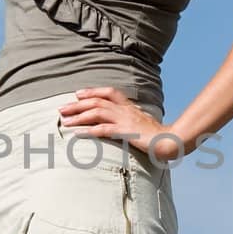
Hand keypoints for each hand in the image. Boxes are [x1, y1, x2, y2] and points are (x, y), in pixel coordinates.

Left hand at [58, 86, 182, 163]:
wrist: (170, 141)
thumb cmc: (157, 136)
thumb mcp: (142, 123)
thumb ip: (131, 120)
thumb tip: (120, 124)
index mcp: (130, 106)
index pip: (109, 92)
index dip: (92, 91)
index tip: (78, 94)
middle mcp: (126, 110)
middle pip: (97, 101)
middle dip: (77, 104)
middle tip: (62, 109)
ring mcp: (125, 120)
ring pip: (97, 113)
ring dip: (79, 116)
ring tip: (65, 121)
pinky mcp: (125, 132)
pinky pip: (103, 129)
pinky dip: (88, 130)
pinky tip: (77, 133)